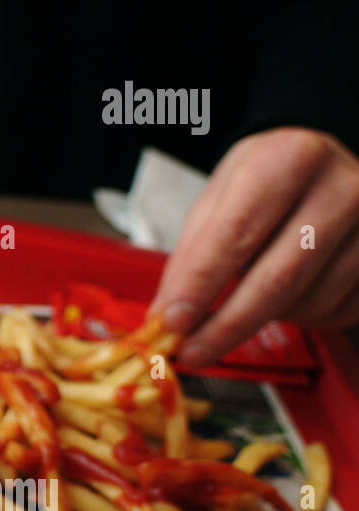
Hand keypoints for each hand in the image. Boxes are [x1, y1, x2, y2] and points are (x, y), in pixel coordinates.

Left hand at [150, 127, 358, 367]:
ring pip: (308, 302)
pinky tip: (287, 294)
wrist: (327, 169)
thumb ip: (192, 253)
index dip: (200, 285)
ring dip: (264, 317)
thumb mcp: (221, 196)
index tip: (171, 322)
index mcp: (290, 159)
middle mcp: (341, 189)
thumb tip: (169, 314)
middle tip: (191, 351)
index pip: (236, 235)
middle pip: (278, 278)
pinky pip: (335, 313)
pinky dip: (299, 316)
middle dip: (226, 325)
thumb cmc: (269, 182)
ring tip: (245, 298)